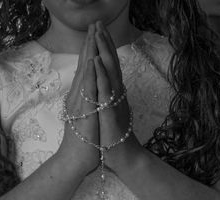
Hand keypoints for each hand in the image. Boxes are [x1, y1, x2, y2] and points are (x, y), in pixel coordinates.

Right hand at [57, 24, 99, 174]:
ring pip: (85, 73)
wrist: (77, 158)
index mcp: (81, 96)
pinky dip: (90, 74)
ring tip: (93, 33)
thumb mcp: (86, 115)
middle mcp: (79, 95)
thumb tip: (87, 92)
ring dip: (89, 52)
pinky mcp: (85, 111)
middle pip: (85, 65)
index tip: (95, 34)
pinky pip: (88, 90)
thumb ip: (86, 102)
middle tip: (94, 24)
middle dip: (90, 43)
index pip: (86, 69)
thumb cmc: (84, 139)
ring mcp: (81, 102)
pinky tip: (92, 60)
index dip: (90, 51)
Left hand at [94, 21, 143, 169]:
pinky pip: (104, 92)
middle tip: (99, 23)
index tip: (98, 31)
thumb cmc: (113, 135)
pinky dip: (101, 76)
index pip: (108, 66)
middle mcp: (115, 94)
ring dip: (103, 52)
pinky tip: (97, 63)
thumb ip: (109, 97)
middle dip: (104, 42)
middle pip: (110, 64)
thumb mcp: (110, 112)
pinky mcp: (109, 113)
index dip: (104, 48)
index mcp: (113, 93)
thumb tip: (107, 86)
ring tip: (99, 34)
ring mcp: (113, 102)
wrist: (123, 156)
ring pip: (109, 73)